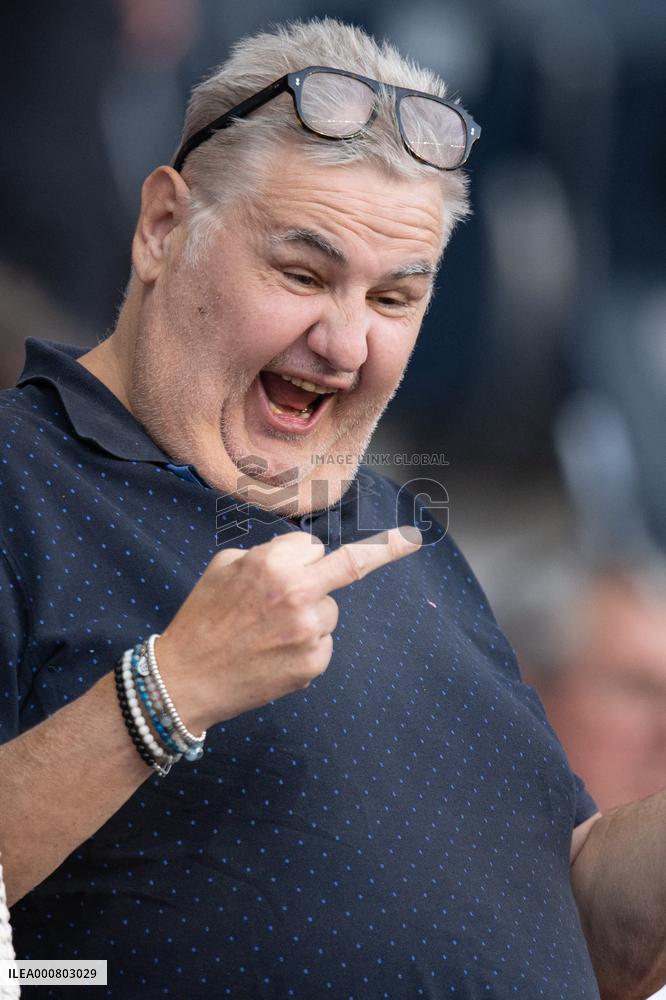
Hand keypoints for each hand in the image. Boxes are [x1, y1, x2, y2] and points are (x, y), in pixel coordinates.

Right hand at [154, 526, 421, 730]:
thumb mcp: (224, 566)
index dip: (297, 556)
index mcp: (274, 564)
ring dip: (309, 614)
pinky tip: (272, 654)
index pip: (311, 545)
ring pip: (329, 611)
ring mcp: (309, 632)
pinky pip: (322, 642)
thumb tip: (302, 555)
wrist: (186, 679)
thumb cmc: (202, 617)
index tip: (346, 542)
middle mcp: (298, 594)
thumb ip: (267, 553)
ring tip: (266, 633)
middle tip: (412, 538)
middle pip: (345, 567)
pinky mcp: (313, 664)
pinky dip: (305, 645)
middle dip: (385, 549)